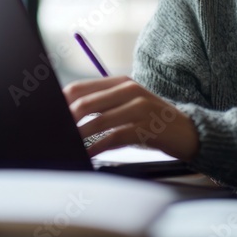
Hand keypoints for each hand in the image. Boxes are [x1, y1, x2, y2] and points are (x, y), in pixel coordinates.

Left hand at [63, 76, 199, 160]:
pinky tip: (88, 154)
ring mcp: (139, 108)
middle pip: (86, 103)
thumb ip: (104, 104)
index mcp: (121, 82)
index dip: (61, 101)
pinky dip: (97, 147)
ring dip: (79, 135)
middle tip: (53, 131)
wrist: (188, 131)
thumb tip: (70, 114)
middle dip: (67, 120)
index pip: (81, 87)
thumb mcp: (129, 104)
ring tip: (66, 144)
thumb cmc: (151, 121)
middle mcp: (129, 90)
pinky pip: (114, 138)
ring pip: (98, 121)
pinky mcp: (146, 128)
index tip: (48, 113)